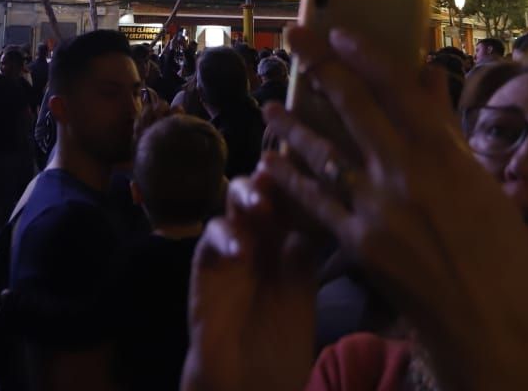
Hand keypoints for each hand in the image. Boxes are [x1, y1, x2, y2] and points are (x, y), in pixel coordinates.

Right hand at [182, 174, 318, 390]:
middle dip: (274, 174)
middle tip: (285, 173)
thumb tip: (321, 208)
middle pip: (264, 186)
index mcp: (289, 234)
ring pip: (234, 203)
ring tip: (262, 204)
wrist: (250, 376)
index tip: (318, 159)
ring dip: (247, 196)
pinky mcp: (206, 265)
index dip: (301, 173)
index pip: (293, 192)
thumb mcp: (304, 285)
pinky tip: (242, 248)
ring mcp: (232, 244)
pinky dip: (225, 238)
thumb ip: (306, 249)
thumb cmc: (282, 333)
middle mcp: (260, 232)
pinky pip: (211, 238)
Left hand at [261, 27, 527, 390]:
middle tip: (292, 38)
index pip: (397, 88)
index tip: (339, 29)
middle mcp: (406, 173)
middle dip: (319, 66)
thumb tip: (428, 79)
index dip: (364, 53)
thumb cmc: (503, 254)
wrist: (492, 324)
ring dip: (292, 125)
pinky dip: (291, 180)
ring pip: (324, 152)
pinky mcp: (358, 244)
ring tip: (268, 106)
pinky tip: (271, 164)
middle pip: (354, 107)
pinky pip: (315, 204)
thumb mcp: (483, 183)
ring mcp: (378, 209)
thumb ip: (447, 129)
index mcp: (444, 154)